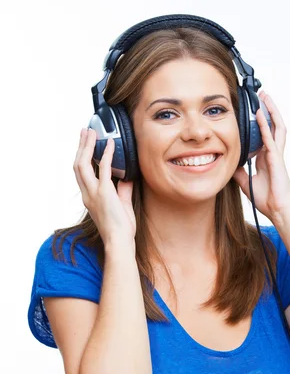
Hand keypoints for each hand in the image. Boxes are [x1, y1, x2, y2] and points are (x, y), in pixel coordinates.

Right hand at [73, 128, 135, 245]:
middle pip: (78, 165)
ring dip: (87, 146)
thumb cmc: (121, 229)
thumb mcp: (122, 206)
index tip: (84, 145)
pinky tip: (110, 144)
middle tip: (84, 132)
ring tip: (91, 133)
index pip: (81, 174)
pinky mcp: (105, 193)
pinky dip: (107, 155)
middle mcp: (88, 194)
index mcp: (89, 197)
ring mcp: (94, 193)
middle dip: (81, 146)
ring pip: (83, 164)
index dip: (81, 157)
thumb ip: (123, 191)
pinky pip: (104, 169)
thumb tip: (127, 178)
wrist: (119, 241)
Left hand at [233, 91, 289, 221]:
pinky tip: (260, 113)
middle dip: (268, 110)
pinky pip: (270, 137)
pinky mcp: (276, 158)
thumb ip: (238, 171)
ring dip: (271, 111)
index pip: (263, 134)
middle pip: (272, 126)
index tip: (252, 111)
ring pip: (276, 126)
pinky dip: (265, 124)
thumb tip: (228, 164)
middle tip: (261, 96)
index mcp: (266, 158)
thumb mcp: (245, 182)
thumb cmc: (267, 198)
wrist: (277, 210)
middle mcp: (272, 153)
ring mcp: (276, 154)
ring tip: (265, 97)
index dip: (259, 122)